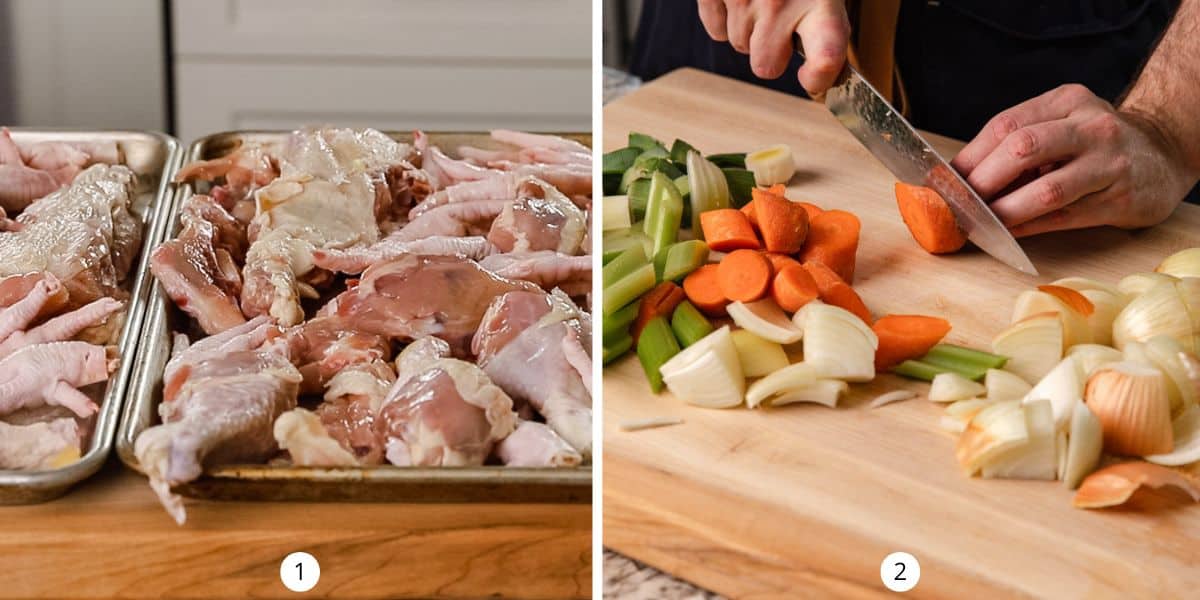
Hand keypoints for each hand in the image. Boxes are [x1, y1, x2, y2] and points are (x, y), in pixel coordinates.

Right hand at [697, 0, 848, 95]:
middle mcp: (778, 3)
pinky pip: (715, 29)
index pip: (826, 54)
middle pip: (765, 66)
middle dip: (773, 55)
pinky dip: (726, 20)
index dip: (820, 77)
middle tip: (784, 30)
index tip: (814, 80)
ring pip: (739, 45)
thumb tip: (825, 61)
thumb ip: (828, 18)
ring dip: (751, 31)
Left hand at [952, 84, 1196, 237]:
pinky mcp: (1120, 199)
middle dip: (983, 181)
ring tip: (979, 224)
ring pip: (1046, 190)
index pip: (1007, 125)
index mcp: (1067, 101)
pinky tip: (1007, 234)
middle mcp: (1091, 126)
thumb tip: (960, 176)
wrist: (1162, 155)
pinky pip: (1064, 218)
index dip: (970, 156)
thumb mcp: (1063, 124)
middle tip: (959, 204)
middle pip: (1023, 149)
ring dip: (1003, 212)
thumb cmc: (1094, 143)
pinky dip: (1028, 228)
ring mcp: (1108, 163)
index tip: (944, 180)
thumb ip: (1020, 142)